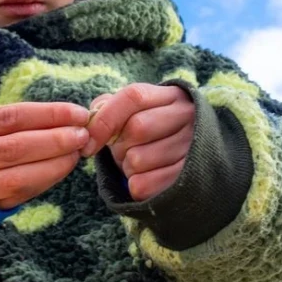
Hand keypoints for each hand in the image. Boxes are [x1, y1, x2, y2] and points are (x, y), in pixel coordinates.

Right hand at [0, 103, 90, 209]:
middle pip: (13, 147)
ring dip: (54, 164)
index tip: (76, 112)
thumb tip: (60, 116)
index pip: (6, 117)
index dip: (45, 114)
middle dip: (54, 139)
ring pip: (17, 177)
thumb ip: (4, 124)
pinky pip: (18, 196)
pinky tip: (62, 170)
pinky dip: (44, 181)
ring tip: (77, 153)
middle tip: (83, 134)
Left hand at [82, 84, 194, 200]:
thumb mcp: (129, 112)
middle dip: (119, 145)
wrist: (182, 155)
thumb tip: (89, 124)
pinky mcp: (188, 177)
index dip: (105, 119)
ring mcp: (191, 146)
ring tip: (137, 162)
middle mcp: (187, 116)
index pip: (133, 97)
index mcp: (170, 96)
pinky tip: (145, 177)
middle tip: (122, 150)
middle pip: (137, 128)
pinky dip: (134, 185)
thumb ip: (106, 108)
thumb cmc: (147, 130)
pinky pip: (143, 185)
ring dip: (126, 166)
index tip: (89, 142)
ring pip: (138, 159)